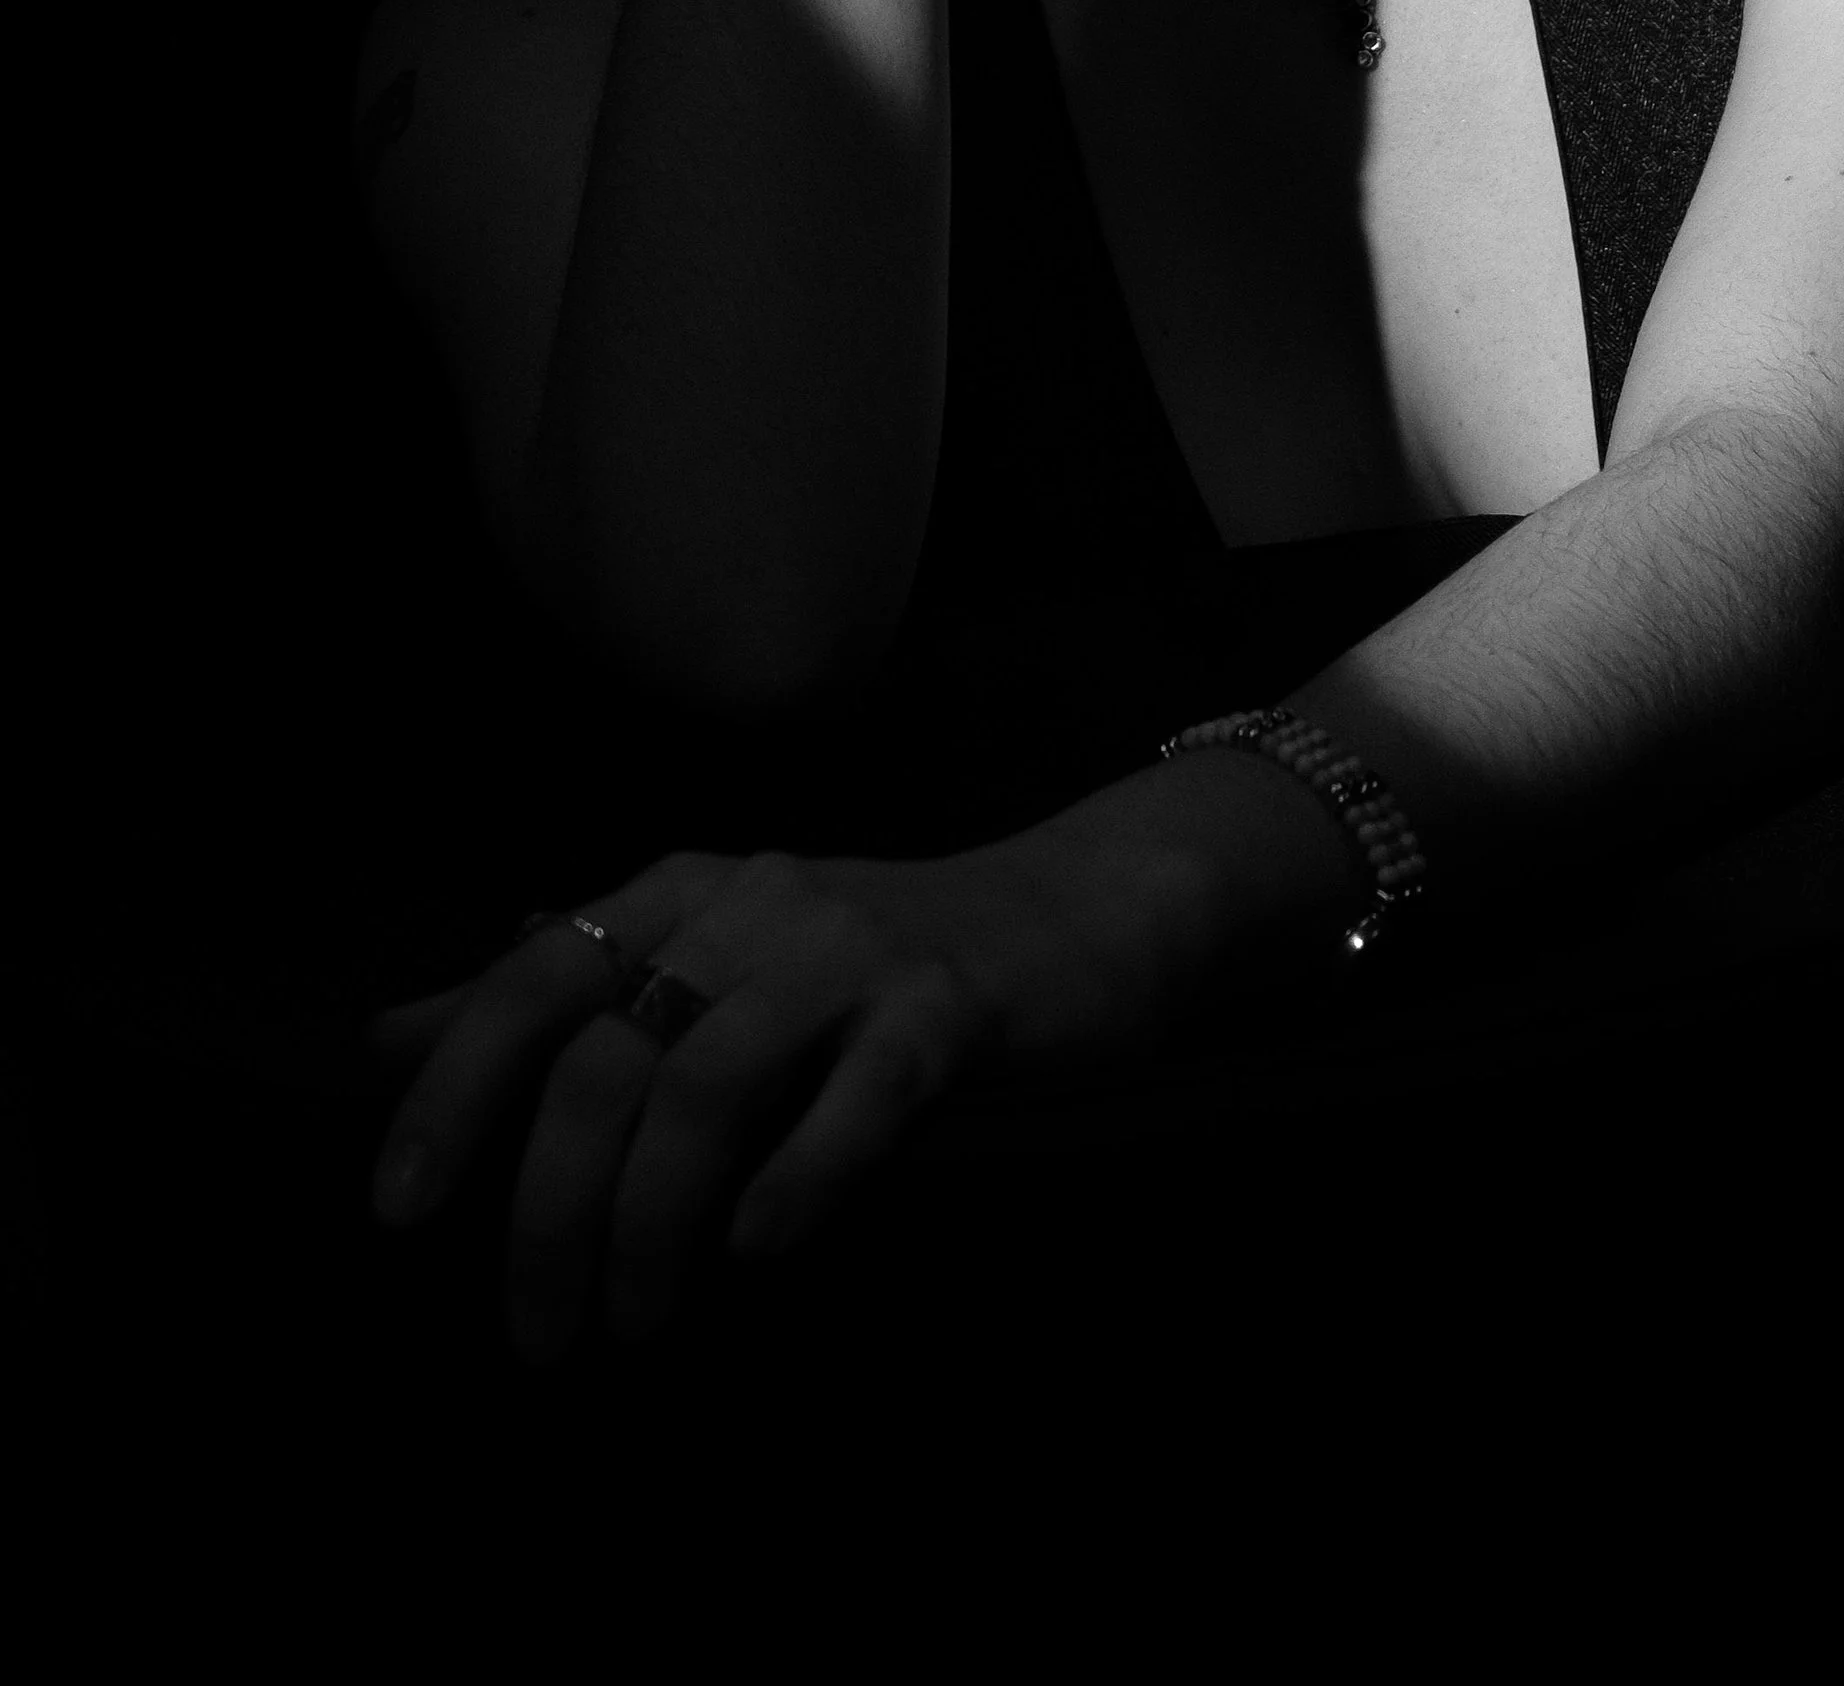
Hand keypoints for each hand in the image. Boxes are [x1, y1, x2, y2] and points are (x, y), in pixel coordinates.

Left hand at [367, 829, 1175, 1364]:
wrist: (1077, 916)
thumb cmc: (870, 964)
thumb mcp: (707, 958)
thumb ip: (556, 994)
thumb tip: (384, 1036)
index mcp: (686, 893)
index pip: (534, 976)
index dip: (453, 1087)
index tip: (397, 1212)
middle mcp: (755, 904)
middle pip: (609, 1053)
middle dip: (549, 1206)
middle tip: (535, 1332)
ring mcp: (856, 950)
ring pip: (711, 1077)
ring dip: (651, 1220)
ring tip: (632, 1327)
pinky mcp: (950, 1006)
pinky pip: (862, 1090)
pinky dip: (798, 1173)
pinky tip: (760, 1252)